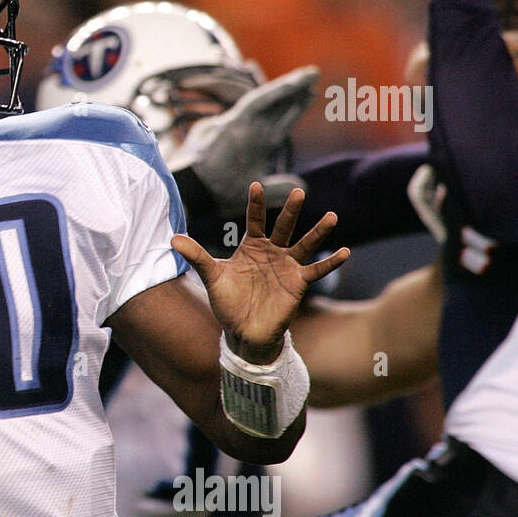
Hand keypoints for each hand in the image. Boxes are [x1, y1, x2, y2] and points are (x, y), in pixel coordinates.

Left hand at [171, 182, 348, 363]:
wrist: (242, 331)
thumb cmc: (228, 303)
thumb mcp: (212, 276)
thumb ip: (197, 256)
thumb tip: (172, 239)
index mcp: (251, 247)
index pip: (254, 220)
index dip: (255, 204)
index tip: (256, 185)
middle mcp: (272, 252)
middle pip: (283, 227)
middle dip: (290, 210)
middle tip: (298, 191)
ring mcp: (287, 266)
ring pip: (304, 244)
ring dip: (317, 232)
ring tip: (331, 217)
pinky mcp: (298, 283)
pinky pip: (316, 270)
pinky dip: (330, 262)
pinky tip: (345, 252)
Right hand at [178, 65, 318, 212]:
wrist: (196, 191)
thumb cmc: (219, 192)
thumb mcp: (257, 189)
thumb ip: (279, 187)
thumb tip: (303, 186)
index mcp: (255, 143)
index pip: (279, 119)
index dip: (295, 107)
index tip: (311, 94)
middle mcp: (250, 129)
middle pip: (277, 105)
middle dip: (296, 91)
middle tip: (313, 75)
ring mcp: (242, 123)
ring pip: (270, 98)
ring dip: (291, 86)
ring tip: (311, 73)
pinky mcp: (234, 121)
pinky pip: (259, 101)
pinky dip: (277, 91)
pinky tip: (295, 82)